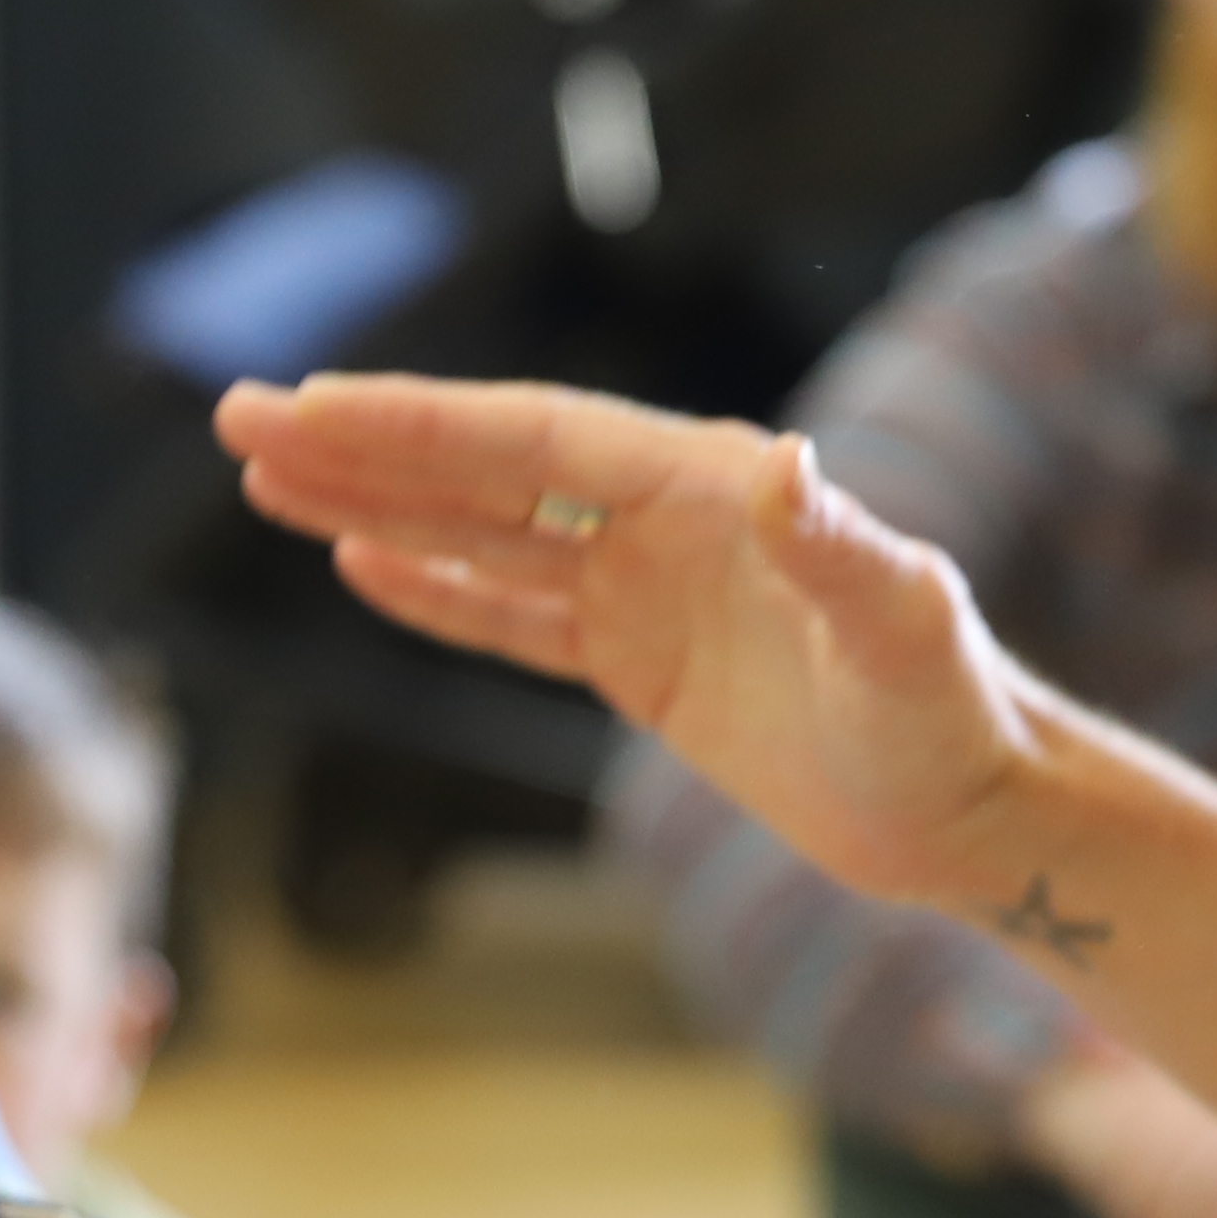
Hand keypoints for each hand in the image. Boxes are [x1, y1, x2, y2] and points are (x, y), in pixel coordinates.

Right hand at [218, 378, 1051, 915]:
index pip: (537, 438)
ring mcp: (651, 589)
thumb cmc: (954, 718)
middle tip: (240, 418)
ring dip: (379, 503)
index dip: (420, 423)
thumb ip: (844, 552)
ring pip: (487, 531)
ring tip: (265, 479)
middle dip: (364, 443)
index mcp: (712, 488)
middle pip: (489, 466)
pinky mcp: (645, 661)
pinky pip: (520, 613)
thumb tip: (790, 466)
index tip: (313, 407)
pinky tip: (362, 561)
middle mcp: (671, 519)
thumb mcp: (904, 631)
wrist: (976, 810)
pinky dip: (441, 589)